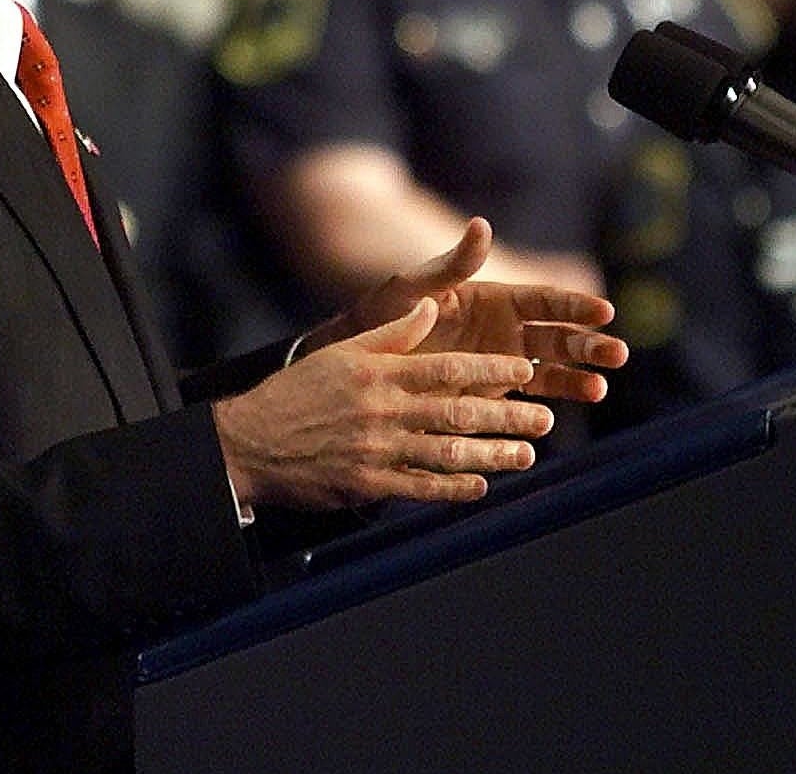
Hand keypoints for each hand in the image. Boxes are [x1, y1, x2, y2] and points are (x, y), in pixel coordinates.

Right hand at [213, 298, 554, 510]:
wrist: (251, 441)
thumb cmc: (300, 392)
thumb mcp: (345, 351)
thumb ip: (394, 332)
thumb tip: (432, 307)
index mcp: (381, 372)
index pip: (448, 366)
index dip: (492, 368)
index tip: (525, 370)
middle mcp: (384, 409)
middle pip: (458, 410)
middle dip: (507, 415)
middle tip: (545, 419)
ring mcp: (377, 449)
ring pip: (447, 451)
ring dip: (492, 454)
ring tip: (527, 456)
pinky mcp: (367, 483)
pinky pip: (420, 487)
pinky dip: (453, 488)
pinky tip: (481, 487)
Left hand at [322, 217, 625, 402]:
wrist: (363, 355)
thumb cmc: (386, 311)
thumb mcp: (417, 284)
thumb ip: (453, 262)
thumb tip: (481, 224)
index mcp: (497, 297)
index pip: (546, 299)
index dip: (576, 305)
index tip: (604, 310)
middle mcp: (507, 328)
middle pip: (560, 335)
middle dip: (590, 344)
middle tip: (618, 354)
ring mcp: (504, 362)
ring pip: (553, 369)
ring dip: (579, 377)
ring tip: (600, 388)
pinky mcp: (493, 393)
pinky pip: (531, 399)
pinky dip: (552, 404)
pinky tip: (564, 413)